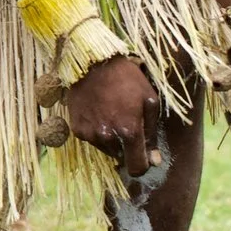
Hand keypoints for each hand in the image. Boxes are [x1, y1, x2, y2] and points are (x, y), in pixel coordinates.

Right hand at [65, 55, 162, 178]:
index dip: (143, 164)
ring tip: (111, 115)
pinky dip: (97, 131)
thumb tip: (154, 160)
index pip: (137, 168)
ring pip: (106, 149)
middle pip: (121, 158)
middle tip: (126, 123)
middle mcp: (108, 137)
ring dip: (111, 138)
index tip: (144, 155)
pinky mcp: (77, 129)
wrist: (92, 62)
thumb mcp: (149, 101)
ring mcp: (90, 134)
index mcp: (129, 131)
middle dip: (127, 147)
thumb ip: (152, 134)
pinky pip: (91, 139)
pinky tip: (98, 113)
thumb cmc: (127, 79)